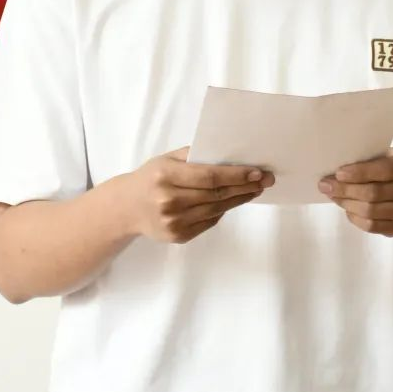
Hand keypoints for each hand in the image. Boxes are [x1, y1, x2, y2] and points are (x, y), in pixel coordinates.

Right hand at [125, 147, 273, 245]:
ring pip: (216, 209)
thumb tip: (230, 155)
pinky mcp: (178, 236)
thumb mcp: (167, 159)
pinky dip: (223, 210)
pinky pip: (209, 222)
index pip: (209, 176)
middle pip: (216, 194)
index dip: (236, 175)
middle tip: (265, 180)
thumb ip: (195, 156)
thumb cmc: (152, 178)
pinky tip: (234, 201)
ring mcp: (173, 221)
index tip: (257, 171)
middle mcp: (168, 200)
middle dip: (245, 187)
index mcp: (165, 176)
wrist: (127, 208)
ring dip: (239, 199)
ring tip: (254, 190)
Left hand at [318, 148, 392, 237]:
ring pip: (370, 211)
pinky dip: (354, 218)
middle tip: (326, 185)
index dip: (360, 172)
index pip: (386, 170)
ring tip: (334, 196)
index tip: (338, 173)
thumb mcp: (384, 157)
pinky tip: (347, 209)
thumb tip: (334, 172)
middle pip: (375, 192)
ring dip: (347, 203)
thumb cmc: (390, 170)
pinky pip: (371, 226)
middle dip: (346, 189)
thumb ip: (366, 160)